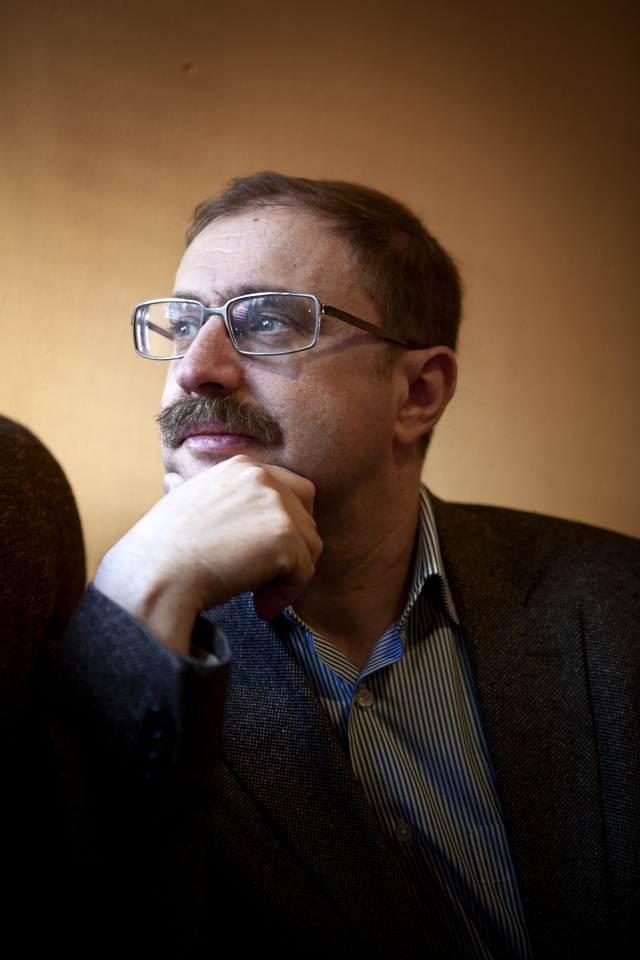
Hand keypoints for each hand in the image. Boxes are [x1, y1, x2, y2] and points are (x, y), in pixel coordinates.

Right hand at [93, 456, 321, 653]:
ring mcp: (276, 503)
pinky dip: (286, 595)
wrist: (154, 575)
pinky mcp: (285, 536)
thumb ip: (199, 493)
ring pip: (310, 546)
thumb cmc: (161, 550)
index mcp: (241, 467)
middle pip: (306, 516)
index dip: (282, 527)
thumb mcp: (182, 504)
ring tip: (257, 595)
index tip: (257, 553)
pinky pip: (304, 572)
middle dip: (292, 549)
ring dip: (288, 575)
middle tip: (261, 576)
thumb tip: (174, 482)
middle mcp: (262, 476)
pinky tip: (259, 606)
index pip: (290, 490)